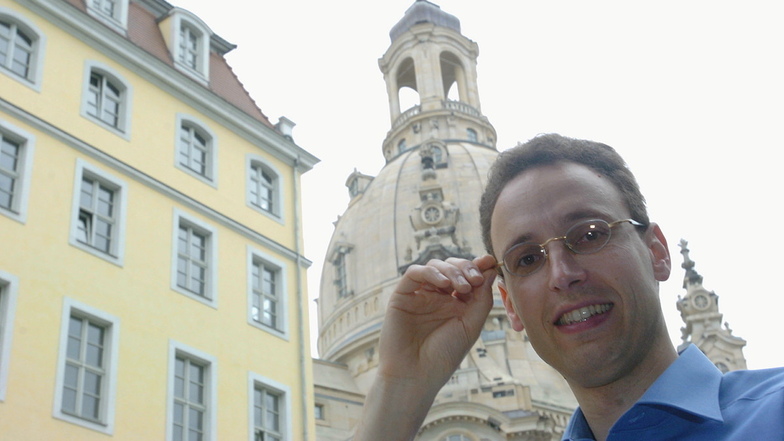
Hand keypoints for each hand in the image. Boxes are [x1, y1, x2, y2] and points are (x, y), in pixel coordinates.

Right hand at [379, 254, 497, 384]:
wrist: (417, 375)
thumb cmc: (444, 355)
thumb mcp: (471, 325)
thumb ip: (482, 298)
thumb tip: (490, 270)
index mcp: (455, 303)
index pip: (467, 276)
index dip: (478, 266)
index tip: (490, 262)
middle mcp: (437, 296)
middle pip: (452, 266)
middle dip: (466, 267)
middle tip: (476, 280)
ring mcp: (420, 294)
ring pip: (435, 265)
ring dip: (452, 270)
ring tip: (462, 287)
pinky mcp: (402, 295)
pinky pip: (414, 273)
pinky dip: (431, 273)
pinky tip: (443, 284)